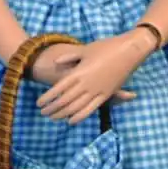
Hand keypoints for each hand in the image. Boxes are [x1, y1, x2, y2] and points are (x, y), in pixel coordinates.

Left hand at [36, 29, 155, 124]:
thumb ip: (70, 57)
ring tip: (53, 118)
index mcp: (80, 72)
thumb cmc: (107, 47)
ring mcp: (97, 91)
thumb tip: (56, 62)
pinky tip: (71, 121)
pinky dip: (79, 117)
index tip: (39, 103)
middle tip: (43, 113)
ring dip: (63, 114)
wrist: (128, 51)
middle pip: (65, 100)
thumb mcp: (86, 49)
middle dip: (52, 108)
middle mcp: (86, 84)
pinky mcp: (106, 95)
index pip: (59, 88)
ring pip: (76, 107)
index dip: (48, 97)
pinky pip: (90, 109)